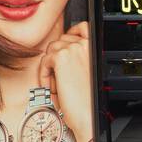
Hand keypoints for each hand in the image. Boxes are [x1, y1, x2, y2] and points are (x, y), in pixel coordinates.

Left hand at [40, 21, 92, 141]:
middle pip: (61, 40)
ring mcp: (73, 50)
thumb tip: (63, 50)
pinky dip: (44, 74)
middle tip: (59, 76)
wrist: (89, 114)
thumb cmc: (90, 99)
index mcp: (96, 47)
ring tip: (57, 83)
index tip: (65, 47)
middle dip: (57, 57)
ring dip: (50, 67)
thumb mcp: (89, 73)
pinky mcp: (61, 58)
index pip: (82, 27)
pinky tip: (53, 86)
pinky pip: (44, 61)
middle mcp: (86, 45)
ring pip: (51, 50)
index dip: (71, 35)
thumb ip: (80, 58)